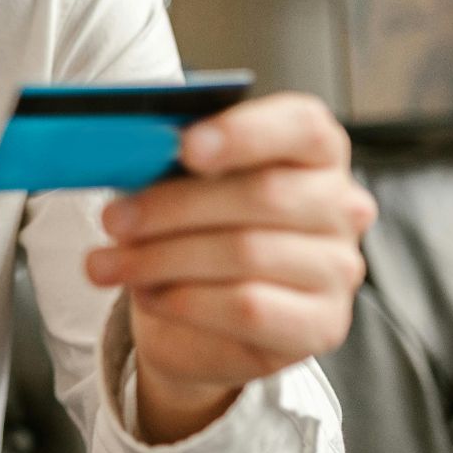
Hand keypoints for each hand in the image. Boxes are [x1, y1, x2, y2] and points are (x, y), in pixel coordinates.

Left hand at [82, 92, 376, 442]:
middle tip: (113, 219)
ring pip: (247, 253)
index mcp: (314, 152)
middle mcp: (339, 206)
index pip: (302, 126)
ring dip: (163, 258)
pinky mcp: (321, 326)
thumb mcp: (179, 184)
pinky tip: (149, 295)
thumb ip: (170, 161)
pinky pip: (247, 307)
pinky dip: (185, 300)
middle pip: (263, 194)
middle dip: (174, 206)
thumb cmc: (194, 232)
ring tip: (112, 263)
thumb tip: (128, 150)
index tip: (185, 146)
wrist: (197, 319)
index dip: (244, 133)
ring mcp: (338, 268)